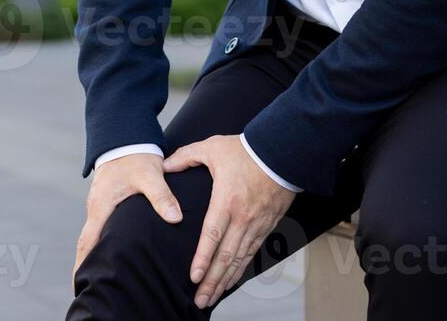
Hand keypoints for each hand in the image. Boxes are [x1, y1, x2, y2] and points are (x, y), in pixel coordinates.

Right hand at [73, 152, 182, 281]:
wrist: (126, 135)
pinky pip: (102, 227)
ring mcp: (101, 205)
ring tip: (100, 277)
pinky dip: (102, 243)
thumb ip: (162, 196)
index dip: (83, 263)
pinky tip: (113, 253)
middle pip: (87, 243)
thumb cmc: (136, 154)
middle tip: (87, 289)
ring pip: (94, 235)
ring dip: (94, 255)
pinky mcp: (108, 202)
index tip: (79, 283)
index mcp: (102, 205)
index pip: (88, 241)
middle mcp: (97, 208)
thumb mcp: (150, 174)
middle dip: (85, 265)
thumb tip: (174, 217)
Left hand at [163, 134, 296, 309]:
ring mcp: (256, 223)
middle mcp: (242, 217)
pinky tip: (231, 279)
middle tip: (201, 299)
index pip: (212, 235)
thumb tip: (165, 165)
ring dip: (225, 280)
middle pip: (226, 255)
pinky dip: (241, 269)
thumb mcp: (212, 147)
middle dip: (212, 280)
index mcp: (226, 200)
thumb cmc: (246, 150)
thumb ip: (186, 156)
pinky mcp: (267, 225)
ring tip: (212, 297)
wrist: (281, 151)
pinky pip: (253, 252)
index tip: (194, 276)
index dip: (203, 258)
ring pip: (240, 259)